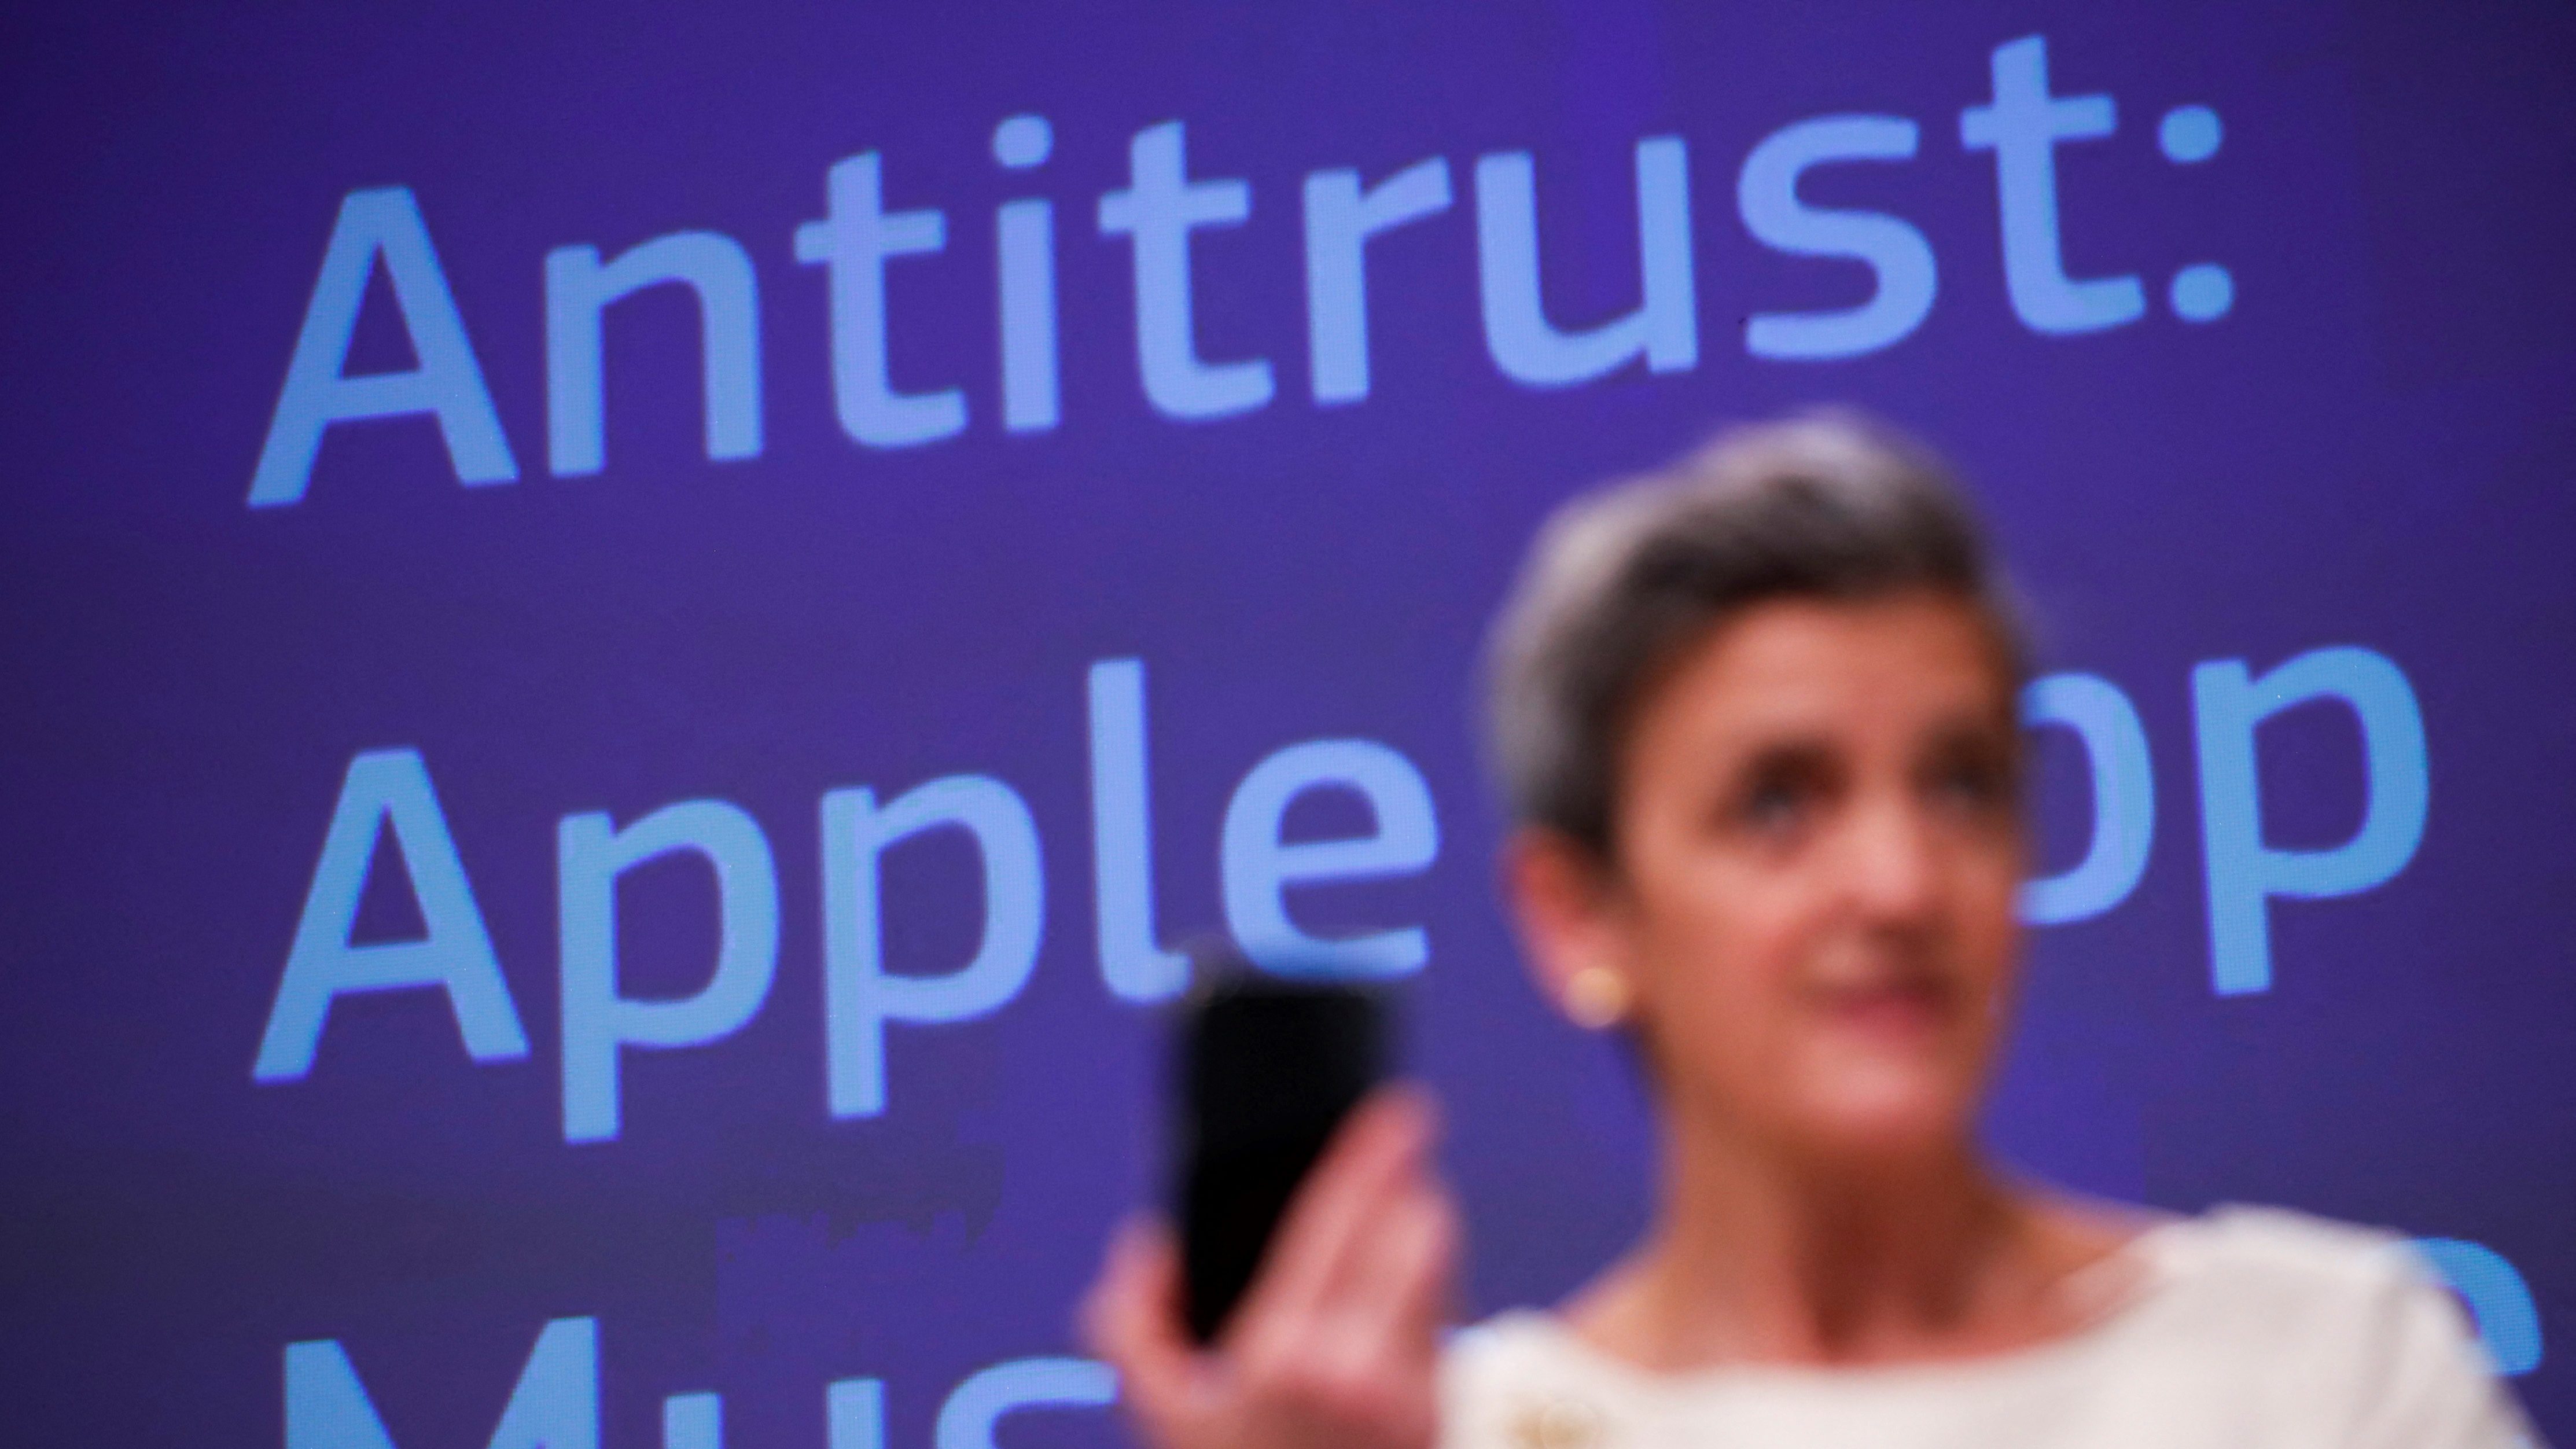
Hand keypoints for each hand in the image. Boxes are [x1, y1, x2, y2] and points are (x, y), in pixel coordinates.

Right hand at [1082, 1087, 1458, 1448]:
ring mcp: (1411, 1396)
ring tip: (1388, 1217)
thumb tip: (1151, 1243)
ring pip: (1439, 1270)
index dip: (1374, 1154)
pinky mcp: (1437, 1415)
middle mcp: (1362, 1371)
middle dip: (1407, 1187)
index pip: (1345, 1221)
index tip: (1400, 1109)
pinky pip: (1440, 1319)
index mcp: (1286, 1354)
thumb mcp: (1156, 1414)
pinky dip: (1421, 1290)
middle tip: (1394, 1155)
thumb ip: (1132, 1321)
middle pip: (1418, 1231)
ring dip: (1419, 1233)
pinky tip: (1388, 1290)